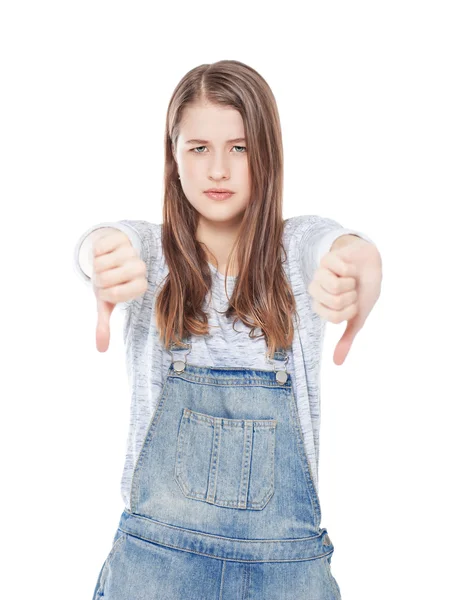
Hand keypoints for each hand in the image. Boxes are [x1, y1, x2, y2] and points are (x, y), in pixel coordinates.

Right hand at [91, 230, 147, 352]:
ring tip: (104, 267)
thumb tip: (101, 349)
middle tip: (105, 278)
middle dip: (100, 280)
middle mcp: (139, 267)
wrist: (111, 257)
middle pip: (108, 278)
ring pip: (103, 262)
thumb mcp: (106, 304)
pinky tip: (103, 254)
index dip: (108, 294)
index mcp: (140, 285)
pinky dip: (95, 253)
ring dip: (97, 267)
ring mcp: (130, 251)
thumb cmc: (109, 284)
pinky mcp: (119, 237)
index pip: (121, 294)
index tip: (109, 291)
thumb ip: (104, 324)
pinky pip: (100, 248)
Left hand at [307, 238, 381, 364]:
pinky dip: (351, 269)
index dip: (349, 311)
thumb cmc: (363, 290)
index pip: (333, 317)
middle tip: (352, 290)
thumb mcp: (358, 317)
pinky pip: (339, 269)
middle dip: (351, 297)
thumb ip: (347, 338)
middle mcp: (317, 290)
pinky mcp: (327, 258)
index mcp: (321, 306)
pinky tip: (350, 267)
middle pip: (333, 302)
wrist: (370, 264)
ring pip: (334, 286)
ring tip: (351, 279)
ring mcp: (320, 274)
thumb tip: (337, 363)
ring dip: (350, 283)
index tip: (353, 304)